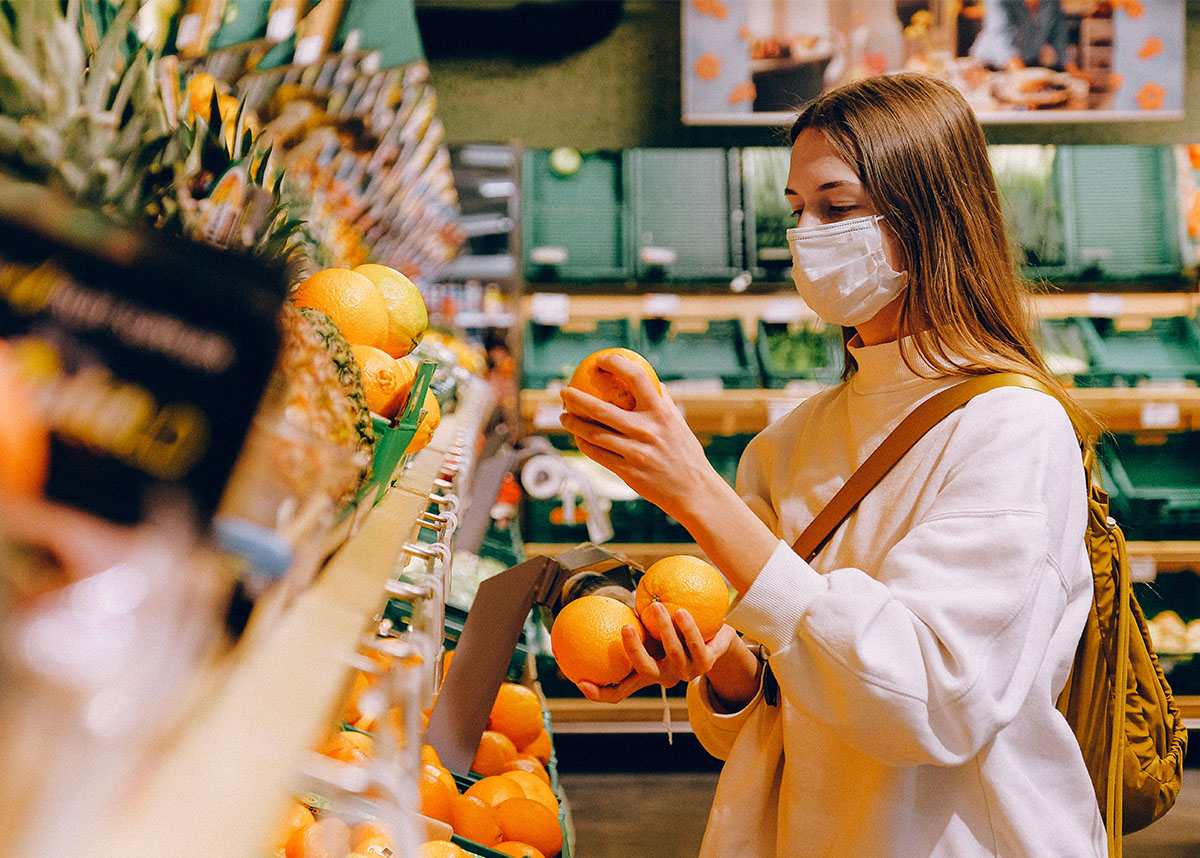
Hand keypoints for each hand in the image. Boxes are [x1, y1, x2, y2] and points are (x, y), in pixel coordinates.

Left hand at [559, 353, 715, 518]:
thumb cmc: (686, 454)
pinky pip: (597, 454)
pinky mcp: (627, 471)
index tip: (601, 360)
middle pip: (601, 408)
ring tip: (564, 416)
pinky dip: (584, 444)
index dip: (616, 364)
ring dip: (573, 423)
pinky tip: (578, 438)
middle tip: (564, 392)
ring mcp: (635, 452)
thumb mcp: (679, 423)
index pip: (636, 377)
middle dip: (576, 398)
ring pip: (593, 433)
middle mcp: (647, 430)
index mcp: (661, 412)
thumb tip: (651, 381)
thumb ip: (663, 401)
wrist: (694, 491)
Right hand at [575, 602, 740, 703]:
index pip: (619, 691)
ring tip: (656, 606)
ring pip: (673, 653)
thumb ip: (632, 626)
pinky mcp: (707, 663)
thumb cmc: (677, 632)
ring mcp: (687, 672)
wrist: (718, 638)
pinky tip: (682, 611)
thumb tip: (599, 607)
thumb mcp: (651, 632)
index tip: (580, 681)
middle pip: (645, 669)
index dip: (599, 693)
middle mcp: (665, 676)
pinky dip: (688, 628)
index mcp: (647, 673)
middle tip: (626, 626)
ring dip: (664, 629)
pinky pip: (695, 644)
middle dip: (634, 650)